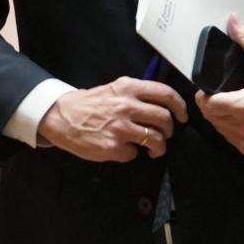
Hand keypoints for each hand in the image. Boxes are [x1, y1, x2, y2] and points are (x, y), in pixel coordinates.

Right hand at [38, 77, 187, 162]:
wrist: (61, 117)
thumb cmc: (90, 104)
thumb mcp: (115, 89)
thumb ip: (137, 94)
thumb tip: (163, 105)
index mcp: (129, 89)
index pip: (166, 94)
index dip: (180, 106)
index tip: (182, 116)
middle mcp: (127, 106)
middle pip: (164, 119)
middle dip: (170, 130)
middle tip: (165, 134)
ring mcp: (119, 127)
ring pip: (155, 139)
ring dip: (158, 147)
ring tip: (153, 148)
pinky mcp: (112, 147)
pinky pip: (134, 153)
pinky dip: (132, 154)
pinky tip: (124, 149)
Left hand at [196, 15, 243, 155]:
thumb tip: (232, 20)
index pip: (209, 104)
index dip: (204, 95)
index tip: (208, 88)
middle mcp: (243, 126)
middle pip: (210, 115)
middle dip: (210, 103)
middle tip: (218, 93)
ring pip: (217, 127)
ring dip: (217, 116)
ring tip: (229, 103)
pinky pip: (227, 136)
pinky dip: (227, 127)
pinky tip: (237, 116)